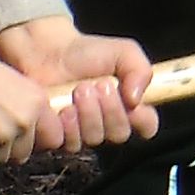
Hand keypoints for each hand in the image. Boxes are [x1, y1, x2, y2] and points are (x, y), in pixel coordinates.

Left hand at [0, 18, 155, 149]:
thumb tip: (136, 100)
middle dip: (110, 109)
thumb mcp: (123, 52)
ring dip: (89, 114)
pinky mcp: (58, 136)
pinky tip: (63, 107)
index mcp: (127, 105)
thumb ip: (140, 70)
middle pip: (119, 134)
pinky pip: (69, 143)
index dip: (143, 120)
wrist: (47, 51)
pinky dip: (68, 125)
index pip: (147, 126)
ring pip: (94, 138)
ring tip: (78, 90)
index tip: (133, 104)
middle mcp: (106, 122)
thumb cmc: (85, 53)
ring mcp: (82, 132)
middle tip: (96, 85)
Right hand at [0, 30, 62, 170]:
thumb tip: (23, 126)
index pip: (53, 139)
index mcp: (36, 102)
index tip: (22, 139)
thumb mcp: (10, 80)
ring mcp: (2, 137)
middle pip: (23, 154)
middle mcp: (24, 121)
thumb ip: (23, 105)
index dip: (35, 141)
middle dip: (6, 149)